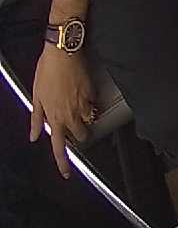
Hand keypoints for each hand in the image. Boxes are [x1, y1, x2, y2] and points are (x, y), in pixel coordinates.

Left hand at [29, 46, 94, 179]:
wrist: (63, 54)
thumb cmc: (47, 71)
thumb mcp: (36, 96)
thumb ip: (36, 118)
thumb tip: (34, 135)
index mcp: (54, 117)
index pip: (59, 146)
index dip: (63, 162)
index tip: (67, 173)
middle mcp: (71, 115)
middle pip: (80, 136)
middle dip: (77, 133)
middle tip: (71, 123)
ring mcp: (84, 106)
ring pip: (89, 122)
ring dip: (84, 118)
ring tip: (76, 105)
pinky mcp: (93, 97)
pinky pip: (93, 106)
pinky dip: (88, 104)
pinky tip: (80, 93)